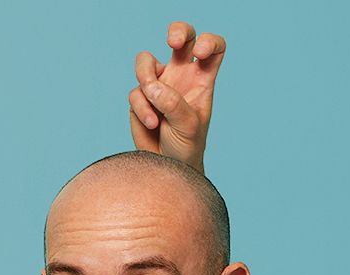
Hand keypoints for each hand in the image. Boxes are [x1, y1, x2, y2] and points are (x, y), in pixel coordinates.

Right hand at [127, 20, 225, 170]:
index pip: (213, 49)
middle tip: (173, 43)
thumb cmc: (187, 147)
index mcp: (202, 80)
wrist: (167, 168)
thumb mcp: (189, 126)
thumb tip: (151, 87)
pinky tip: (152, 124)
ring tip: (155, 103)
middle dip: (178, 31)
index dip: (209, 42)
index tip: (200, 53)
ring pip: (146, 62)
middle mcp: (181, 76)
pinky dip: (142, 108)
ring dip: (147, 78)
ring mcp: (159, 85)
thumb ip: (173, 103)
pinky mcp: (140, 97)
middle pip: (182, 38)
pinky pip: (136, 92)